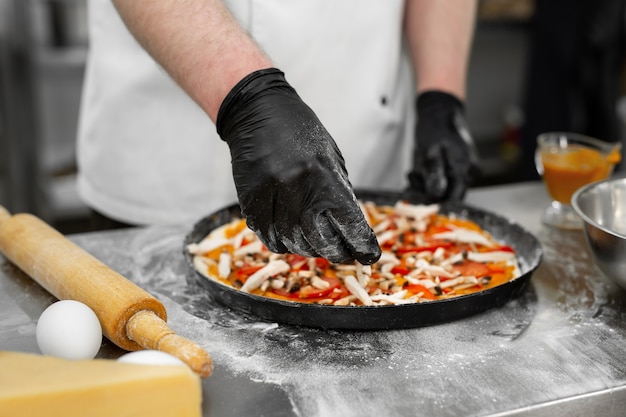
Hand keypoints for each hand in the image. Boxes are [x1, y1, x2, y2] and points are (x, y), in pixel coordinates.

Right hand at [216, 68, 380, 264]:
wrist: (257, 111)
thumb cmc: (299, 132)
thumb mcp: (330, 157)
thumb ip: (339, 191)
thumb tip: (350, 228)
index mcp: (323, 174)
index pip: (348, 222)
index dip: (361, 244)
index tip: (368, 255)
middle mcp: (296, 187)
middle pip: (319, 240)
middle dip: (336, 253)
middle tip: (343, 254)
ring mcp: (270, 195)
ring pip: (292, 242)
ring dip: (308, 249)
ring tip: (317, 244)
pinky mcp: (250, 200)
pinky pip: (268, 236)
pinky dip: (283, 242)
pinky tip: (291, 236)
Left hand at [406, 91, 479, 201]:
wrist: (439, 111)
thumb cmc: (435, 127)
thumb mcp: (430, 151)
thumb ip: (434, 174)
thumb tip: (436, 195)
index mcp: (465, 168)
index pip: (454, 199)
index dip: (435, 204)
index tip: (418, 203)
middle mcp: (468, 171)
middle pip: (448, 195)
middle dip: (426, 193)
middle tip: (410, 183)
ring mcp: (463, 170)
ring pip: (443, 189)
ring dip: (425, 186)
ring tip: (413, 174)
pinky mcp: (456, 168)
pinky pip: (443, 181)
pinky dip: (428, 180)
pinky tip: (418, 172)